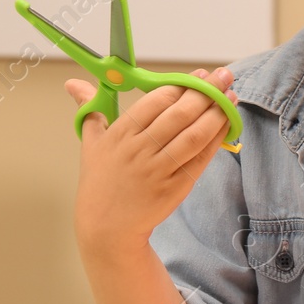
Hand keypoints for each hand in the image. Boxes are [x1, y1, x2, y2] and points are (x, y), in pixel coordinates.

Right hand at [68, 69, 237, 254]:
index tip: (201, 75)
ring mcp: (158, 170)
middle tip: (224, 77)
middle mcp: (139, 150)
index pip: (157, 100)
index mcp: (120, 133)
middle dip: (206, 92)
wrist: (106, 227)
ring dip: (217, 114)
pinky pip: (200, 159)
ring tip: (231, 98)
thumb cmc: (100, 180)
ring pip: (194, 136)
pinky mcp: (174, 188)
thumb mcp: (91, 142)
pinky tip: (227, 125)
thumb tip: (73, 83)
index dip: (183, 84)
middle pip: (179, 114)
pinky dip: (216, 140)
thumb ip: (89, 107)